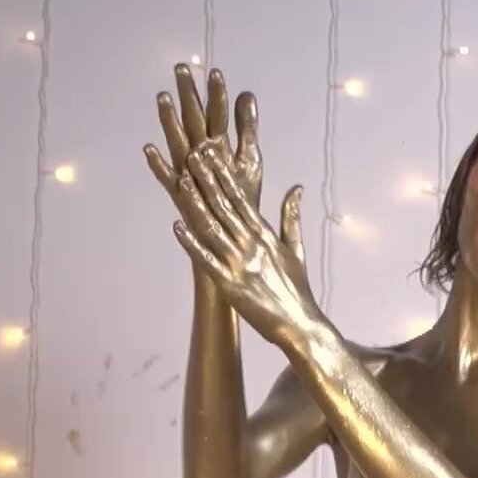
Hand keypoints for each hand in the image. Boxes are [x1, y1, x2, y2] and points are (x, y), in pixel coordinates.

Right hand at [144, 64, 261, 210]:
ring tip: (163, 98)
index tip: (215, 72)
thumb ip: (247, 128)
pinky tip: (149, 149)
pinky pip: (166, 177)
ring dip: (170, 120)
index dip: (217, 95)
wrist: (235, 231)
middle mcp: (201, 154)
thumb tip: (247, 93)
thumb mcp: (250, 158)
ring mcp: (188, 171)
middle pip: (194, 120)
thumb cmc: (241, 195)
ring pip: (178, 142)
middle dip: (188, 95)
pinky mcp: (180, 193)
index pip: (218, 115)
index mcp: (219, 145)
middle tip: (181, 69)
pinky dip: (158, 165)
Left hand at [165, 151, 321, 350]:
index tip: (212, 153)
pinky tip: (177, 226)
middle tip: (193, 154)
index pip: (241, 197)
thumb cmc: (297, 289)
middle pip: (224, 206)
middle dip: (207, 179)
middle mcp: (251, 244)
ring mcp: (239, 264)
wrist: (299, 325)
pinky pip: (206, 260)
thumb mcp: (296, 248)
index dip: (224, 174)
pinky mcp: (229, 284)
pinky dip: (191, 243)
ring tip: (182, 180)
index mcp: (264, 234)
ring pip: (212, 228)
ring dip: (196, 204)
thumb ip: (291, 217)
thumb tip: (297, 188)